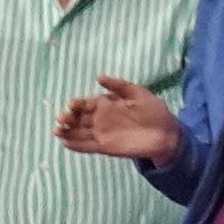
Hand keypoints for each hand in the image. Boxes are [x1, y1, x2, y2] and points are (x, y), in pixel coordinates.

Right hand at [55, 75, 184, 163]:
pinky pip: (87, 146)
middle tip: (61, 118)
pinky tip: (65, 143)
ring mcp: (102, 133)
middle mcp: (101, 119)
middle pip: (79, 118)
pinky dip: (76, 145)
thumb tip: (99, 76)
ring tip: (56, 131)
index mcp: (107, 105)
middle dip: (68, 118)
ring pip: (79, 132)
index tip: (72, 104)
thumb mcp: (138, 93)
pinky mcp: (106, 147)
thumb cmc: (154, 111)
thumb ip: (119, 85)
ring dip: (67, 132)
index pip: (87, 103)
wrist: (167, 133)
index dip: (78, 104)